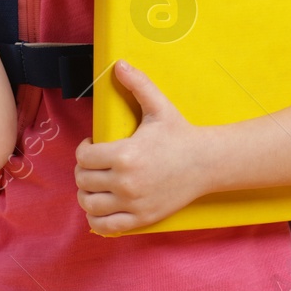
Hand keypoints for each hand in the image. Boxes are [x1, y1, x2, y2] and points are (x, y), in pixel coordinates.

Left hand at [74, 60, 209, 234]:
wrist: (207, 163)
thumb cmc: (180, 134)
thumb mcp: (159, 106)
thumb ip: (137, 84)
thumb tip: (119, 64)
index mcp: (125, 154)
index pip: (83, 157)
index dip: (84, 149)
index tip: (93, 145)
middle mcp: (126, 182)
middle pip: (83, 180)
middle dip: (84, 170)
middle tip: (94, 164)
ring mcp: (133, 203)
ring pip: (89, 205)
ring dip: (86, 194)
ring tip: (95, 184)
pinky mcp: (142, 218)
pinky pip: (106, 227)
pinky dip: (96, 219)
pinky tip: (101, 206)